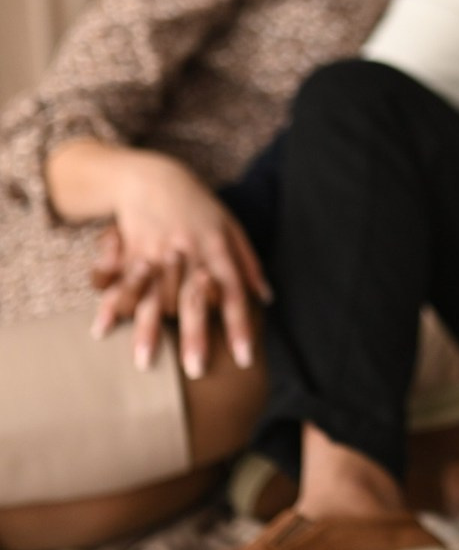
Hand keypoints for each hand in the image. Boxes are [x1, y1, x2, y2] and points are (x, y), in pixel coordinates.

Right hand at [88, 152, 270, 379]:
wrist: (153, 177)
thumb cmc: (199, 206)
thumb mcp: (231, 227)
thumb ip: (248, 264)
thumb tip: (266, 298)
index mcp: (217, 248)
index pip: (233, 293)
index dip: (240, 326)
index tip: (244, 358)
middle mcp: (188, 252)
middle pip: (194, 300)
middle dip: (195, 335)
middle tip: (196, 371)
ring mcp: (155, 252)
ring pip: (153, 296)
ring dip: (147, 330)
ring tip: (145, 364)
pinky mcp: (128, 251)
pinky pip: (118, 282)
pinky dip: (109, 305)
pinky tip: (101, 330)